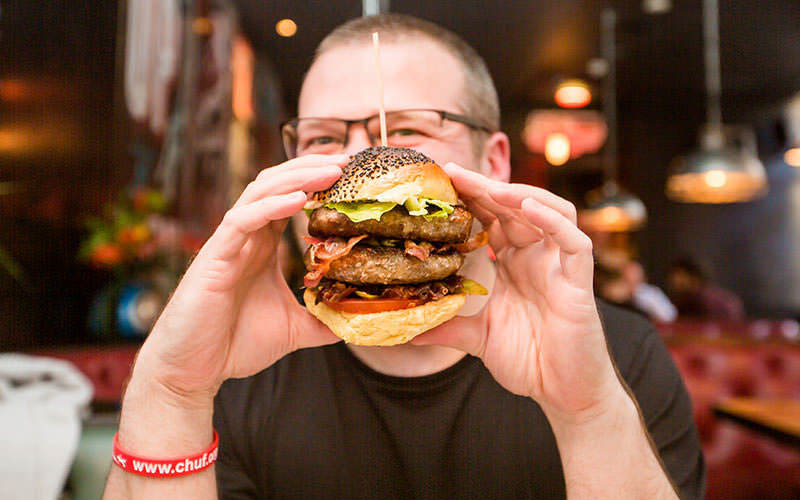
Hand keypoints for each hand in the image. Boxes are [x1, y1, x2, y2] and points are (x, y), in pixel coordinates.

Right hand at [133, 154, 348, 400]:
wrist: (193, 371)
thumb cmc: (233, 345)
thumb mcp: (293, 330)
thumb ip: (322, 321)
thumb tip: (355, 324)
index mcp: (262, 246)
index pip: (291, 199)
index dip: (318, 182)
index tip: (352, 174)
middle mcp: (246, 237)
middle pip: (278, 184)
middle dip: (312, 168)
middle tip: (347, 160)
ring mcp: (229, 244)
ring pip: (260, 192)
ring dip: (296, 177)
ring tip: (331, 170)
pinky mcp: (215, 257)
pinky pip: (242, 220)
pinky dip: (270, 206)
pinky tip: (298, 199)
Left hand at [413, 163, 625, 423]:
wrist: (563, 393)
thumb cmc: (528, 360)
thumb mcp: (475, 338)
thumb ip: (445, 327)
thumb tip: (403, 331)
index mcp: (514, 264)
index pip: (491, 218)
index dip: (469, 198)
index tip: (439, 183)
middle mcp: (537, 257)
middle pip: (514, 207)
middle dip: (485, 187)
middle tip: (452, 171)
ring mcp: (560, 266)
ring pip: (548, 211)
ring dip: (518, 194)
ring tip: (488, 186)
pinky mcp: (579, 281)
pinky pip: (574, 240)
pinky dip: (552, 220)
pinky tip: (527, 206)